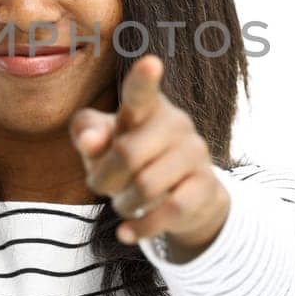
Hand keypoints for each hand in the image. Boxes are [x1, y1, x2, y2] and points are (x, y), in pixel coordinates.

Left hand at [68, 54, 230, 256]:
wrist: (184, 199)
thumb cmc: (132, 161)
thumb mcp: (102, 146)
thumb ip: (88, 135)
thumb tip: (90, 141)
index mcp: (147, 107)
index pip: (143, 93)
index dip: (144, 80)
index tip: (150, 62)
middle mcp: (176, 123)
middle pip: (128, 154)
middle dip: (104, 179)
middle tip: (101, 187)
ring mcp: (195, 154)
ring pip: (147, 185)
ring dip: (123, 203)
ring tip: (123, 204)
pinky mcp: (206, 186)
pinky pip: (170, 211)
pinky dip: (141, 228)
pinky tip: (127, 233)